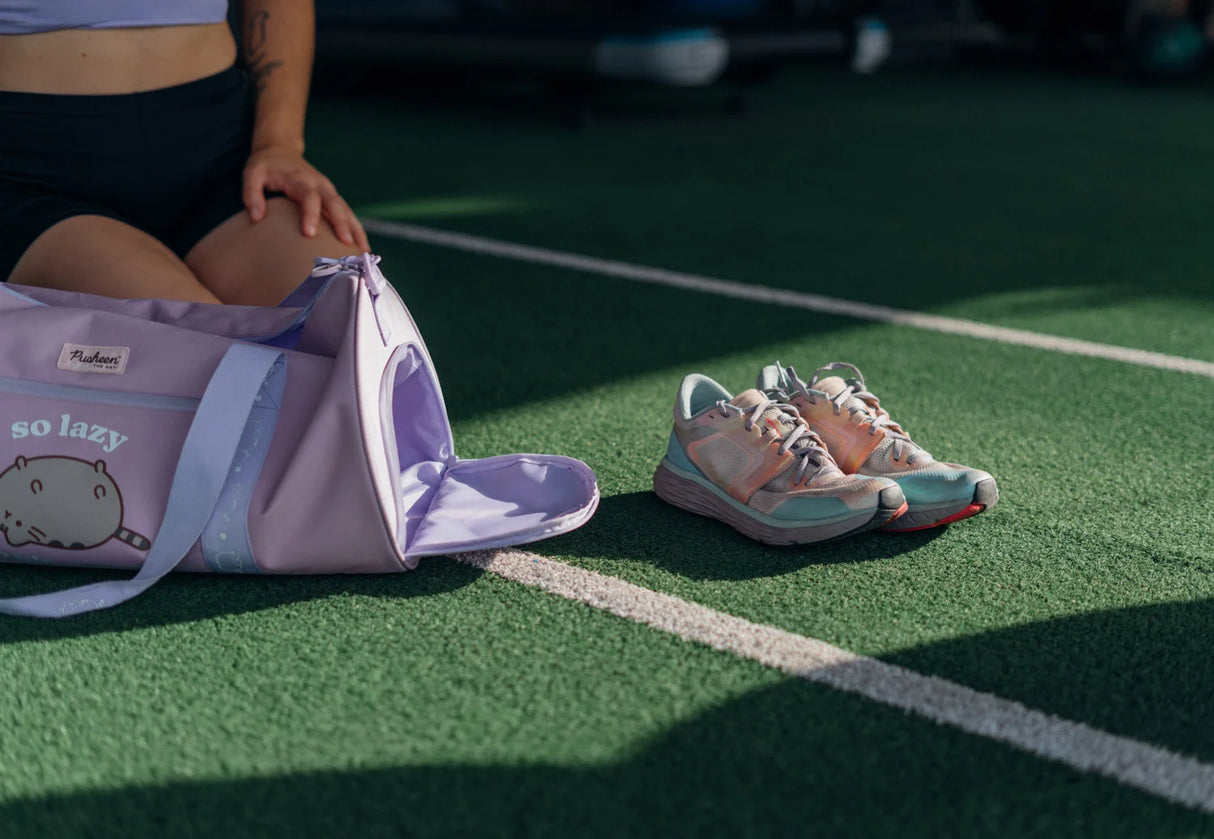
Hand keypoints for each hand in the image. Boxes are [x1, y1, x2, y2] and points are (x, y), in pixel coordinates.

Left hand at [243, 145, 369, 250]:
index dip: (311, 214)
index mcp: (299, 179)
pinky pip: (348, 214)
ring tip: (364, 251)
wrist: (281, 151)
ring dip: (356, 229)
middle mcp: (319, 184)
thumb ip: (252, 194)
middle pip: (335, 203)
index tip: (309, 234)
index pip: (309, 197)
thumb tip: (257, 218)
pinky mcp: (333, 198)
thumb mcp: (252, 174)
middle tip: (346, 245)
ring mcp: (329, 191)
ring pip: (346, 210)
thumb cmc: (265, 167)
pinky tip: (363, 248)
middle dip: (342, 224)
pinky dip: (356, 230)